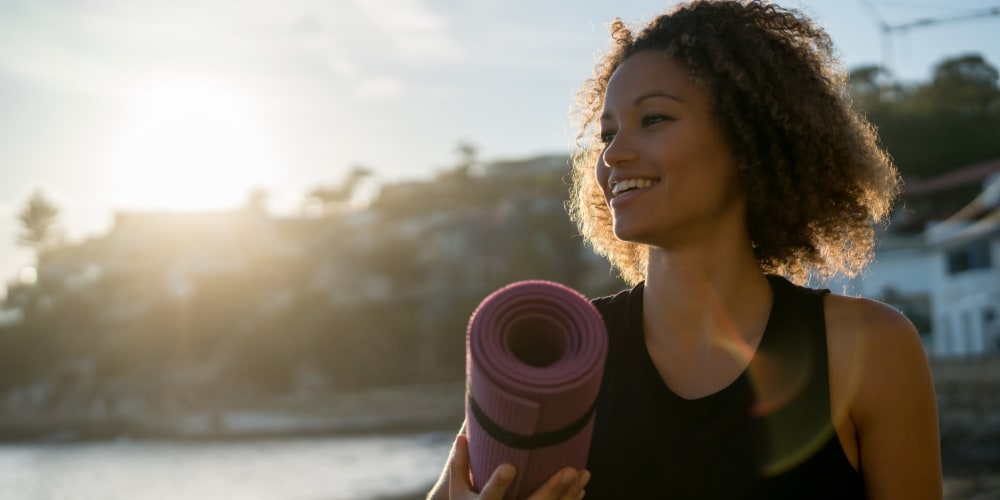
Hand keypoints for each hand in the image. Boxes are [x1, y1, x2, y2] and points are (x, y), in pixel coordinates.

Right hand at [447, 434, 590, 499]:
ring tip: (583, 474)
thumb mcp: (458, 491)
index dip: (499, 483)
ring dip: (569, 495)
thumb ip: (460, 464)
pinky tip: (580, 491)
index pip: (490, 495)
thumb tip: (462, 435)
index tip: (510, 467)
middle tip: (569, 470)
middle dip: (551, 489)